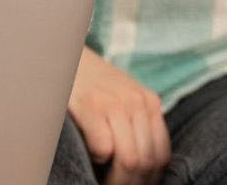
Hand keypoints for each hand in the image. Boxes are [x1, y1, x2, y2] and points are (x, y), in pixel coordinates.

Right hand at [69, 48, 168, 184]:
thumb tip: (146, 165)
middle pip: (147, 160)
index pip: (161, 154)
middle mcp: (138, 102)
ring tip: (102, 179)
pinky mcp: (91, 106)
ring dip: (116, 178)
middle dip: (133, 182)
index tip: (137, 184)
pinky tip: (90, 153)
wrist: (65, 54)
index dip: (150, 178)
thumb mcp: (123, 97)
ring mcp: (115, 103)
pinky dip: (97, 159)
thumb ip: (137, 122)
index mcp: (149, 102)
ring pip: (130, 159)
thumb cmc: (91, 83)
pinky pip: (104, 149)